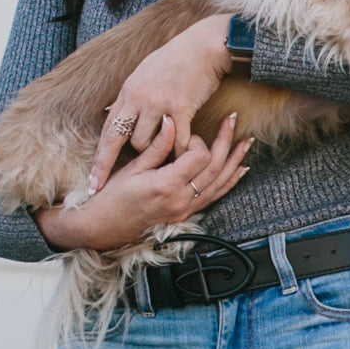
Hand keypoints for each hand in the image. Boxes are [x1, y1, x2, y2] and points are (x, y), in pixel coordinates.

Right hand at [35, 113, 251, 250]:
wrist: (102, 228)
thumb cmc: (112, 197)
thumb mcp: (132, 168)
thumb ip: (157, 146)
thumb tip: (172, 121)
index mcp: (166, 185)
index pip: (199, 158)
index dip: (197, 141)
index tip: (185, 134)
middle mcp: (181, 200)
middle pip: (214, 168)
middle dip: (226, 142)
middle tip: (232, 120)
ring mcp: (185, 209)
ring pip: (220, 183)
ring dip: (235, 161)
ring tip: (247, 142)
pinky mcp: (186, 213)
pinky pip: (215, 197)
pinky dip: (229, 182)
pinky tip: (240, 170)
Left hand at [89, 14, 232, 194]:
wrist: (205, 45)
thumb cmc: (179, 57)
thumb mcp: (146, 71)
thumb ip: (133, 95)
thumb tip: (119, 110)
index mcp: (128, 91)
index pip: (107, 131)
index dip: (99, 158)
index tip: (91, 181)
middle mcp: (138, 98)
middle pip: (122, 141)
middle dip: (110, 167)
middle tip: (102, 188)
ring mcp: (159, 103)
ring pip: (148, 144)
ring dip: (155, 155)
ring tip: (161, 162)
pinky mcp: (181, 107)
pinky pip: (176, 141)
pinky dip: (179, 152)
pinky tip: (183, 158)